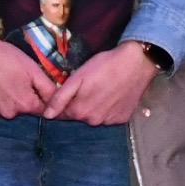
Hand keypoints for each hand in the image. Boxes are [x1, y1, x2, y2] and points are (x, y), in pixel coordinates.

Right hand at [0, 31, 55, 119]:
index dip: (43, 99)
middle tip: (16, 79)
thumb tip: (58, 101)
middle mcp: (9, 114)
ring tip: (2, 80)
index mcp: (25, 105)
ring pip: (7, 109)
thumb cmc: (5, 58)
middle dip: (24, 97)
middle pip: (24, 109)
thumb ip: (48, 88)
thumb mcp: (33, 69)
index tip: (37, 87)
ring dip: (8, 99)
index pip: (42, 109)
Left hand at [44, 41, 160, 125]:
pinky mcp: (122, 119)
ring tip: (102, 89)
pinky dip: (108, 108)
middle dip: (79, 103)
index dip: (64, 101)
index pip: (63, 113)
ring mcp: (109, 121)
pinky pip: (108, 116)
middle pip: (79, 115)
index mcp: (80, 112)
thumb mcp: (78, 77)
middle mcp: (94, 121)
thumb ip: (60, 98)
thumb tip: (47, 115)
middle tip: (89, 86)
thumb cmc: (105, 66)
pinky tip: (113, 95)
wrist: (137, 63)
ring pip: (94, 116)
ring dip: (94, 106)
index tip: (73, 89)